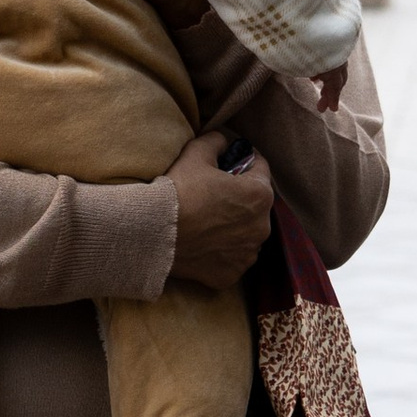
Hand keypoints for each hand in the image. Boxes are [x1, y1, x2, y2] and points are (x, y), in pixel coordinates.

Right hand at [165, 130, 272, 285]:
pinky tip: (203, 243)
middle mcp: (262, 227)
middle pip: (255, 205)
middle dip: (239, 197)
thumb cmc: (178, 191)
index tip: (231, 162)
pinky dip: (222, 252)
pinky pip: (232, 258)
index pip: (260, 169)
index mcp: (260, 195)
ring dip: (234, 226)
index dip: (244, 161)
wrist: (154, 233)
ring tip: (208, 221)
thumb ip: (216, 142)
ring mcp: (247, 254)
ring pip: (246, 234)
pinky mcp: (232, 274)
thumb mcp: (196, 153)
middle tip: (214, 194)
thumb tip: (223, 142)